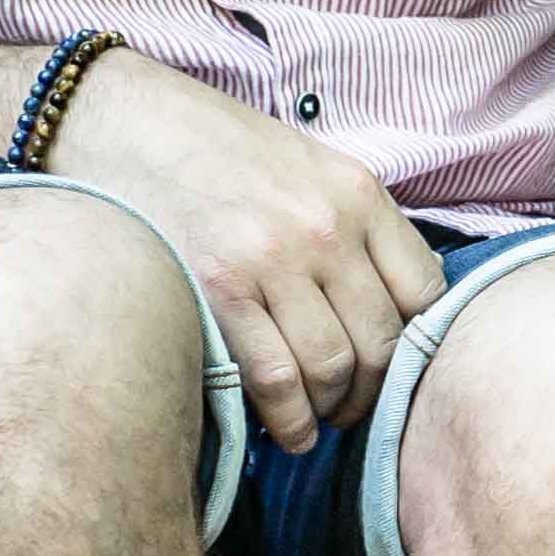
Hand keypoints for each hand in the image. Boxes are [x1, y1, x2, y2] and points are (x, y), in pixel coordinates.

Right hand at [45, 51, 448, 452]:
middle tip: (354, 408)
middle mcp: (327, 229)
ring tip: (320, 423)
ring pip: (333, 368)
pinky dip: (291, 421)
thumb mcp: (311, 167)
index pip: (425, 292)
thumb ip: (354, 227)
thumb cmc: (219, 149)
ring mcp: (274, 261)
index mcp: (360, 195)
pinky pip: (276, 379)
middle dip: (374, 391)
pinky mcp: (220, 290)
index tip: (396, 366)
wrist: (129, 121)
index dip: (417, 344)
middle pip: (383, 341)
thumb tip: (388, 306)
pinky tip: (290, 434)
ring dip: (332, 411)